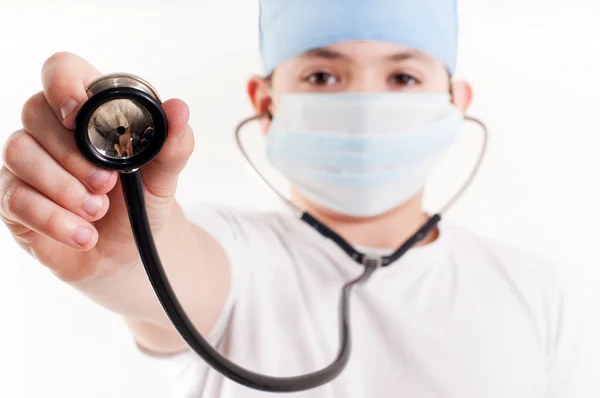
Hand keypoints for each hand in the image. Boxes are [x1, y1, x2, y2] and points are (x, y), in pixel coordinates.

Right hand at [0, 52, 194, 282]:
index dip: (63, 84)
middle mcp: (52, 129)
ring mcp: (29, 164)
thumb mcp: (165, 175)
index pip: (61, 70)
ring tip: (99, 211)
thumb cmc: (141, 202)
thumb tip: (179, 109)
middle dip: (74, 153)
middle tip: (108, 184)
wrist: (129, 251)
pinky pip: (15, 198)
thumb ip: (173, 143)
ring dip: (64, 187)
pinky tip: (84, 235)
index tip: (80, 116)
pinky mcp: (15, 200)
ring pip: (19, 152)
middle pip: (35, 111)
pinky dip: (54, 220)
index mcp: (90, 110)